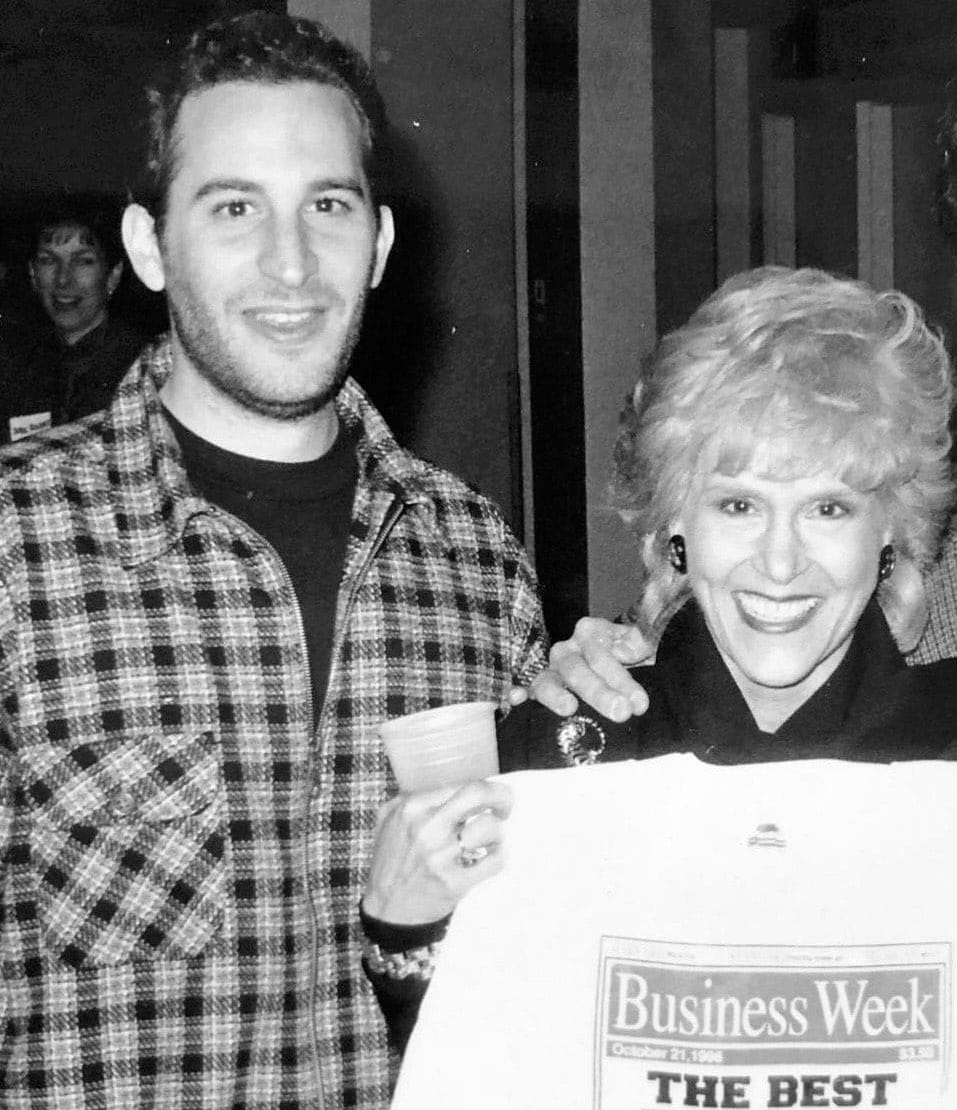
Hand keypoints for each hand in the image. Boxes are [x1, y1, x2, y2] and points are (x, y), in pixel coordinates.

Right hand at [362, 779, 512, 924]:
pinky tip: (487, 858)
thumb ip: (413, 798)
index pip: (463, 784)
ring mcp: (442, 856)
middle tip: (505, 807)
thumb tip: (450, 787)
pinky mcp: (454, 882)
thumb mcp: (389, 819)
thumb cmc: (390, 861)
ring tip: (489, 841)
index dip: (486, 788)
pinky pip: (495, 861)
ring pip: (491, 828)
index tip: (490, 797)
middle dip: (502, 796)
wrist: (386, 909)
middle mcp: (428, 827)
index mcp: (413, 807)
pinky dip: (498, 857)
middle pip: (479, 794)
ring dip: (497, 834)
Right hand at [509, 617, 651, 721]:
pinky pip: (524, 689)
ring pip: (547, 680)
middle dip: (599, 692)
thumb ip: (637, 642)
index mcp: (591, 633)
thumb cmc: (633, 659)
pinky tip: (516, 698)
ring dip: (556, 695)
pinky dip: (517, 692)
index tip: (639, 703)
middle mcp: (567, 650)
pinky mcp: (538, 690)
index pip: (602, 655)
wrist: (626, 667)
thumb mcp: (642, 646)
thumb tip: (625, 652)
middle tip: (620, 712)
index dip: (621, 680)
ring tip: (569, 708)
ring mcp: (550, 671)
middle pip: (578, 669)